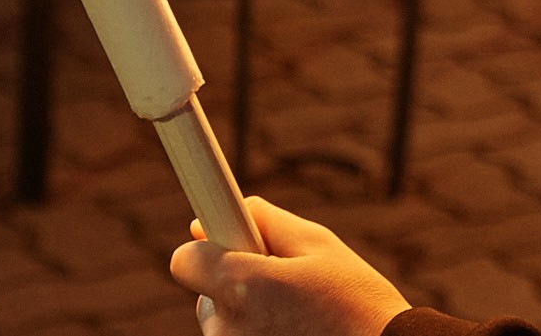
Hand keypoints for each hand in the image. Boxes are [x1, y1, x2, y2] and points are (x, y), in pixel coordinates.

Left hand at [170, 197, 403, 335]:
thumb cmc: (356, 301)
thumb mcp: (318, 244)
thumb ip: (265, 221)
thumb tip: (210, 216)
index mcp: (242, 287)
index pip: (185, 261)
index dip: (205, 249)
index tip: (222, 244)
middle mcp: (227, 330)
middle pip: (208, 295)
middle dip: (236, 285)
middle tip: (286, 286)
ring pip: (225, 325)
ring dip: (249, 316)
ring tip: (299, 316)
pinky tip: (296, 333)